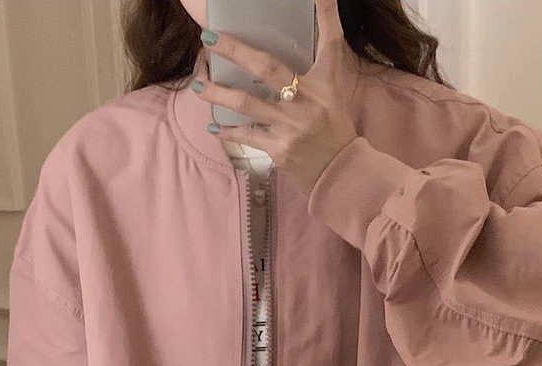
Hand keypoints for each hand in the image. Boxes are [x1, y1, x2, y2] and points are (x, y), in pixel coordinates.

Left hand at [193, 0, 358, 196]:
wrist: (342, 174)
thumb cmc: (335, 131)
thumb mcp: (334, 94)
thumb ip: (318, 68)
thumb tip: (296, 44)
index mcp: (324, 84)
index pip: (329, 41)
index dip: (326, 13)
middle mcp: (307, 101)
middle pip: (267, 68)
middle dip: (235, 51)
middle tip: (209, 39)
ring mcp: (291, 126)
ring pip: (247, 104)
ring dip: (219, 94)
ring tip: (199, 87)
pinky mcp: (279, 149)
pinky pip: (247, 136)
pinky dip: (229, 133)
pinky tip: (215, 128)